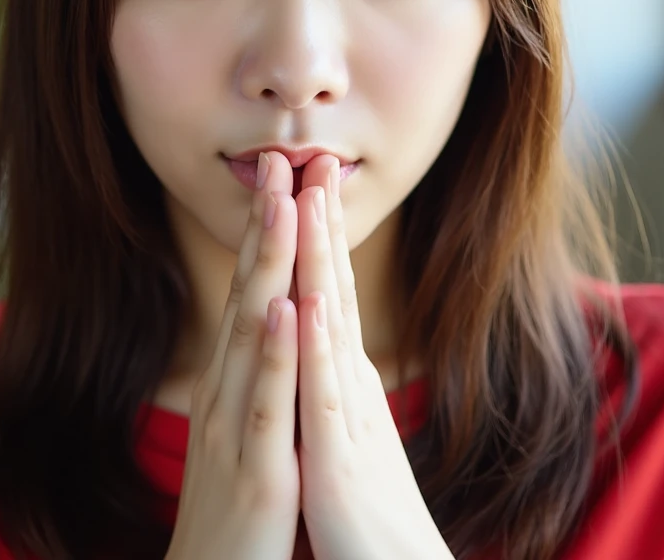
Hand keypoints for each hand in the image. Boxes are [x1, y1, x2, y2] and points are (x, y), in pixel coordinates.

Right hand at [165, 153, 302, 559]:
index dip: (271, 231)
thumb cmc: (238, 507)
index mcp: (233, 378)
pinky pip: (264, 404)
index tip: (289, 175)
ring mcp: (236, 426)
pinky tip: (281, 309)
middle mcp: (227, 388)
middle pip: (248, 291)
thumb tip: (277, 320)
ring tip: (283, 206)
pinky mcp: (256, 470)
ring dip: (267, 265)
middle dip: (268, 224)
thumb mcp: (248, 427)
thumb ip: (259, 375)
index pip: (252, 289)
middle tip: (282, 158)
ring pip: (252, 331)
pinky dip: (271, 353)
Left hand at [292, 155, 450, 559]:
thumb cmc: (359, 508)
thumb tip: (319, 333)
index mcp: (339, 375)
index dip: (315, 231)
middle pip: (331, 286)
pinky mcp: (337, 458)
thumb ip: (331, 379)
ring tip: (310, 197)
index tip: (304, 177)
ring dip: (318, 257)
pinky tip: (307, 300)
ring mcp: (345, 415)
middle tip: (310, 155)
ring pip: (329, 322)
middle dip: (318, 219)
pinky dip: (315, 344)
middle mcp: (346, 381)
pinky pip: (323, 394)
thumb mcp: (338, 427)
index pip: (325, 286)